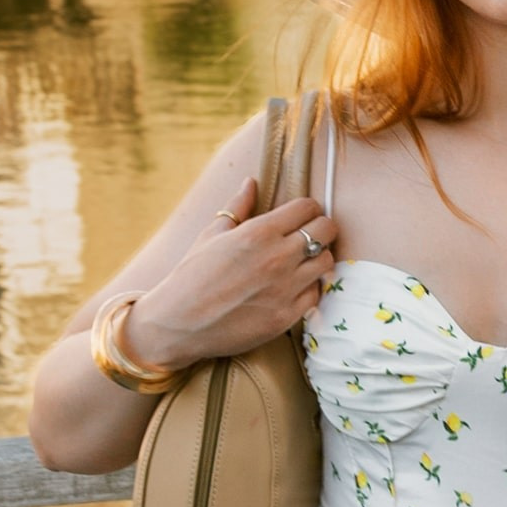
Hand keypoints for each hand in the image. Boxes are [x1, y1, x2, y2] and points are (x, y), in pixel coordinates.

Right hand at [123, 177, 337, 371]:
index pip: (308, 207)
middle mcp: (277, 258)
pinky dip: (309, 288)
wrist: (178, 323)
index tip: (302, 216)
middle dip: (321, 229)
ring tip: (302, 262)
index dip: (308, 208)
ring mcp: (284, 288)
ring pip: (327, 261)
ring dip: (318, 258)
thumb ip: (237, 207)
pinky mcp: (286, 316)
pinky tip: (293, 287)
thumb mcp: (211, 235)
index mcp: (259, 232)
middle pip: (327, 230)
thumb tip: (251, 182)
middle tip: (309, 236)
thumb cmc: (191, 276)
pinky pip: (316, 293)